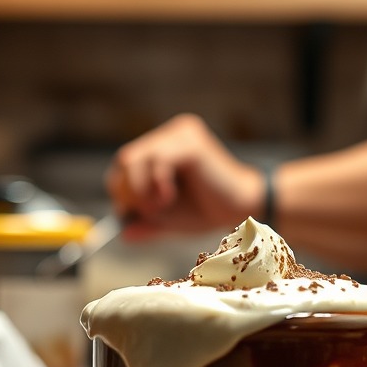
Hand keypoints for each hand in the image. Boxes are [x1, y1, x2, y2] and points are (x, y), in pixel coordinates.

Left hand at [105, 113, 264, 239]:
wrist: (245, 209)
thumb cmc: (210, 210)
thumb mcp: (170, 219)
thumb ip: (146, 223)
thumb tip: (123, 233)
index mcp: (165, 145)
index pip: (125, 162)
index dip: (121, 190)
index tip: (135, 214)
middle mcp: (172, 133)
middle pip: (125, 159)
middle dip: (127, 192)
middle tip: (147, 212)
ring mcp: (181, 135)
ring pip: (134, 159)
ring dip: (139, 191)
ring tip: (160, 207)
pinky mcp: (190, 144)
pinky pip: (156, 161)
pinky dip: (155, 185)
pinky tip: (169, 198)